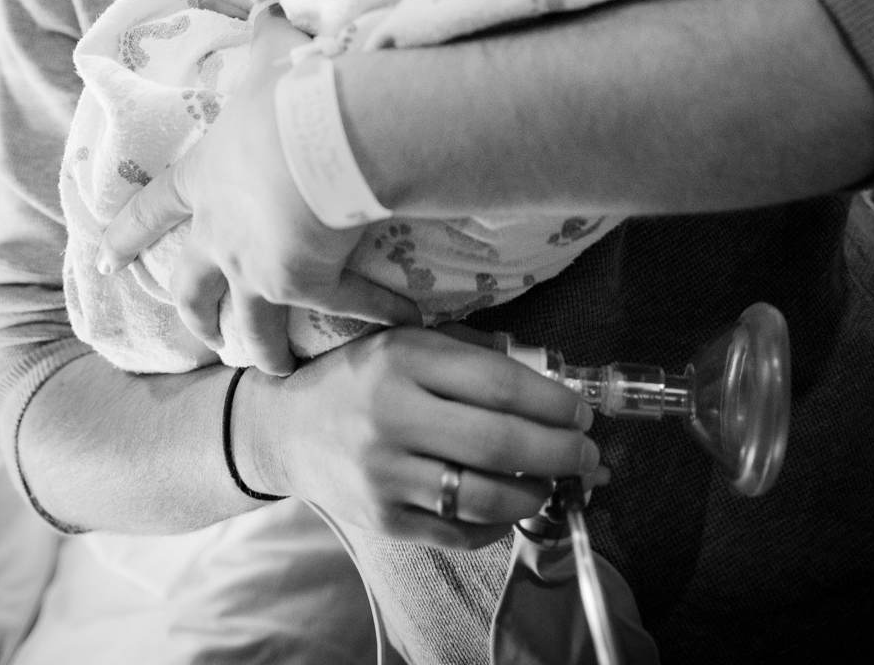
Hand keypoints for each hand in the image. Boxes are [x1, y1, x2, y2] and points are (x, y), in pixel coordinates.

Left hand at [96, 7, 418, 374]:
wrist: (320, 136)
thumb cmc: (288, 93)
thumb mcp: (272, 52)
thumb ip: (268, 31)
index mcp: (204, 180)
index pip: (153, 210)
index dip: (129, 234)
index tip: (106, 258)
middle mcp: (221, 234)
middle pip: (193, 289)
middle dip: (194, 316)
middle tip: (200, 336)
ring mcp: (259, 268)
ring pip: (250, 327)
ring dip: (259, 349)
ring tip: (272, 368)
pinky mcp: (307, 285)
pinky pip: (346, 309)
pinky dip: (373, 314)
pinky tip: (400, 322)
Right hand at [248, 326, 603, 547]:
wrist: (286, 428)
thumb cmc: (361, 376)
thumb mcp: (405, 342)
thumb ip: (470, 353)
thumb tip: (548, 378)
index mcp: (403, 360)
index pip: (499, 384)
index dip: (552, 401)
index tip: (581, 410)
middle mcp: (392, 416)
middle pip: (500, 443)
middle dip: (560, 451)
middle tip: (587, 452)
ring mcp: (386, 474)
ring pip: (485, 496)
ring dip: (536, 493)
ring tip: (555, 482)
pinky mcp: (383, 520)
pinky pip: (460, 531)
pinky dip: (498, 523)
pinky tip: (512, 504)